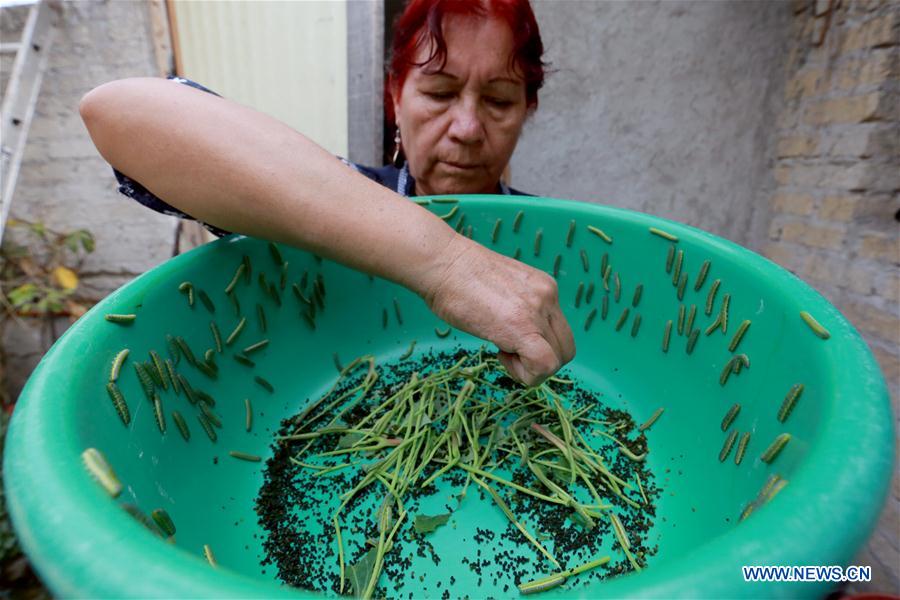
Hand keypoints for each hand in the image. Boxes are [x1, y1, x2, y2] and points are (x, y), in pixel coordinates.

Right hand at [421, 234, 575, 385]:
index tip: (512, 340)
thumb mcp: (501, 290)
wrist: (443, 263)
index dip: (540, 347)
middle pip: (565, 349)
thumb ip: (519, 310)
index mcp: (544, 288)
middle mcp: (548, 297)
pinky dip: (526, 374)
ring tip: (501, 351)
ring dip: (529, 368)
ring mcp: (538, 311)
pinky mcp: (523, 326)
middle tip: (509, 352)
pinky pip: (544, 365)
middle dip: (538, 361)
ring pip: (557, 360)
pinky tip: (502, 356)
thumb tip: (518, 337)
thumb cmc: (458, 278)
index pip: (559, 331)